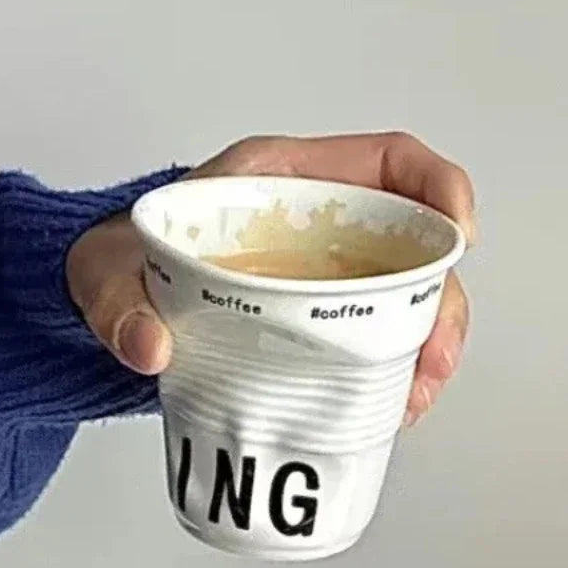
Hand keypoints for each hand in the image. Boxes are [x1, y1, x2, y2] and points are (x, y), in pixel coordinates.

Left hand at [67, 133, 475, 425]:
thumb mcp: (108, 267)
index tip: (460, 236)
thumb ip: (116, 299)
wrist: (121, 296)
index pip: (389, 161)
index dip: (440, 187)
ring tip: (410, 398)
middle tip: (431, 360)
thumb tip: (149, 345)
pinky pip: (378, 334)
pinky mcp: (320, 318)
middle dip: (442, 300)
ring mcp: (326, 273)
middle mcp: (321, 224)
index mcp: (285, 181)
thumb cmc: (127, 258)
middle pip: (416, 243)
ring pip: (407, 296)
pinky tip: (386, 405)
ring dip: (427, 344)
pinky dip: (394, 370)